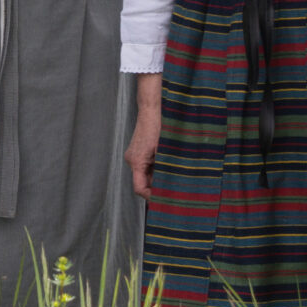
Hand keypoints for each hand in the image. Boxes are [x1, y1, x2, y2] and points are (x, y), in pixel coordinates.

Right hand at [125, 72, 162, 197]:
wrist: (153, 107)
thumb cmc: (160, 126)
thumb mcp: (167, 150)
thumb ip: (167, 169)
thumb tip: (174, 186)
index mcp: (137, 161)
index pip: (139, 188)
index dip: (152, 197)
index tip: (166, 199)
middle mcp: (132, 160)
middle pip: (143, 182)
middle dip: (157, 187)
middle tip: (174, 190)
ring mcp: (134, 155)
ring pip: (145, 174)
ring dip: (158, 177)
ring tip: (174, 176)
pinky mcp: (138, 151)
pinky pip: (146, 166)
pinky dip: (156, 168)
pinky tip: (168, 165)